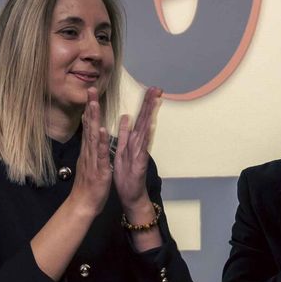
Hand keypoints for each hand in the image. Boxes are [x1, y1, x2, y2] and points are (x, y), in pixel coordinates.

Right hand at [70, 90, 113, 217]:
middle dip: (91, 108)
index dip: (90, 110)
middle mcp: (89, 151)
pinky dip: (101, 142)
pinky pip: (101, 154)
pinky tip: (102, 130)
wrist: (83, 204)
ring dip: (94, 120)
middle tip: (91, 90)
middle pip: (89, 126)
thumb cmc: (88, 185)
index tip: (92, 95)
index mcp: (89, 150)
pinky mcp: (99, 169)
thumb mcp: (90, 163)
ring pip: (94, 136)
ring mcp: (93, 159)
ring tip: (94, 104)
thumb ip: (90, 150)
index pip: (89, 126)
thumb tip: (91, 139)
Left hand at [112, 86, 161, 217]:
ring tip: (154, 101)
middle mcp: (139, 143)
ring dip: (149, 115)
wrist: (130, 193)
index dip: (146, 103)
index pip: (141, 117)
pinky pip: (140, 147)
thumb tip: (127, 117)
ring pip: (146, 130)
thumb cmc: (126, 173)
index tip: (151, 88)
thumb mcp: (123, 149)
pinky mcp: (139, 162)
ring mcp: (140, 152)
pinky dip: (143, 136)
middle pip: (146, 120)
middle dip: (150, 104)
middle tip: (157, 88)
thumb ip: (125, 133)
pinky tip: (146, 125)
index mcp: (133, 139)